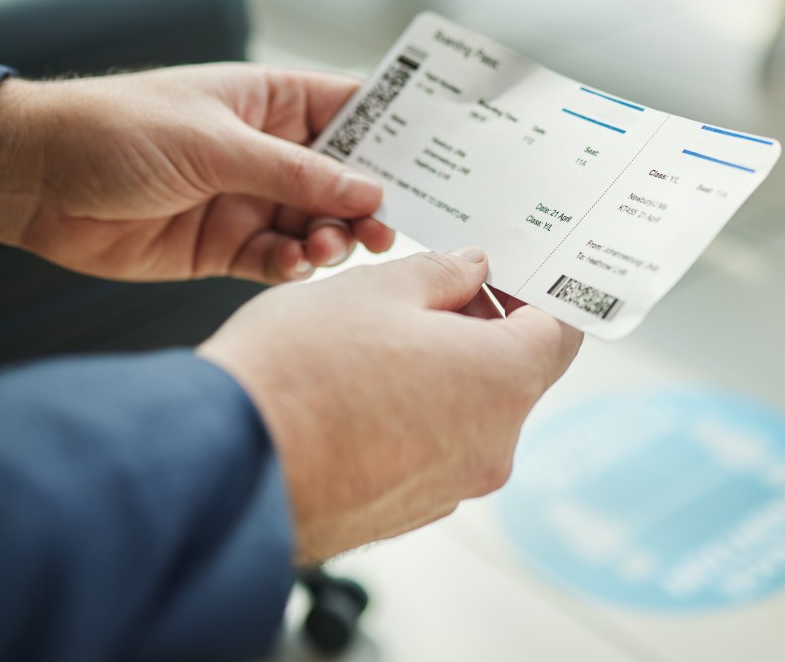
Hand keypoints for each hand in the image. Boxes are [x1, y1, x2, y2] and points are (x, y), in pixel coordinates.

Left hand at [0, 65, 394, 283]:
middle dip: (369, 203)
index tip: (438, 159)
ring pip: (317, 224)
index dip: (396, 131)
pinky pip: (278, 259)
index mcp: (270, 102)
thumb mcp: (215, 143)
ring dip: (332, 239)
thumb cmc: (118, 130)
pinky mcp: (225, 247)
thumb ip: (296, 172)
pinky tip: (291, 264)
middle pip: (345, 178)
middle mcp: (268, 151)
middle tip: (384, 229)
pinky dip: (293, 266)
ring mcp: (249, 200)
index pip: (353, 109)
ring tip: (325, 248)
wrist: (33, 182)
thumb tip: (370, 190)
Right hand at [198, 249, 583, 562]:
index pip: (559, 332)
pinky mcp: (404, 513)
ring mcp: (448, 489)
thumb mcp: (376, 288)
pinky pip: (430, 452)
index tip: (501, 277)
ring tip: (374, 342)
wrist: (225, 467)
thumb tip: (470, 271)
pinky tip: (355, 392)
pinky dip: (411, 418)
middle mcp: (490, 447)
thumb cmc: (298, 375)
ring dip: (441, 373)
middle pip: (514, 374)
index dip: (535, 294)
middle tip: (425, 294)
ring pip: (469, 414)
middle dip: (479, 329)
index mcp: (502, 382)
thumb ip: (440, 274)